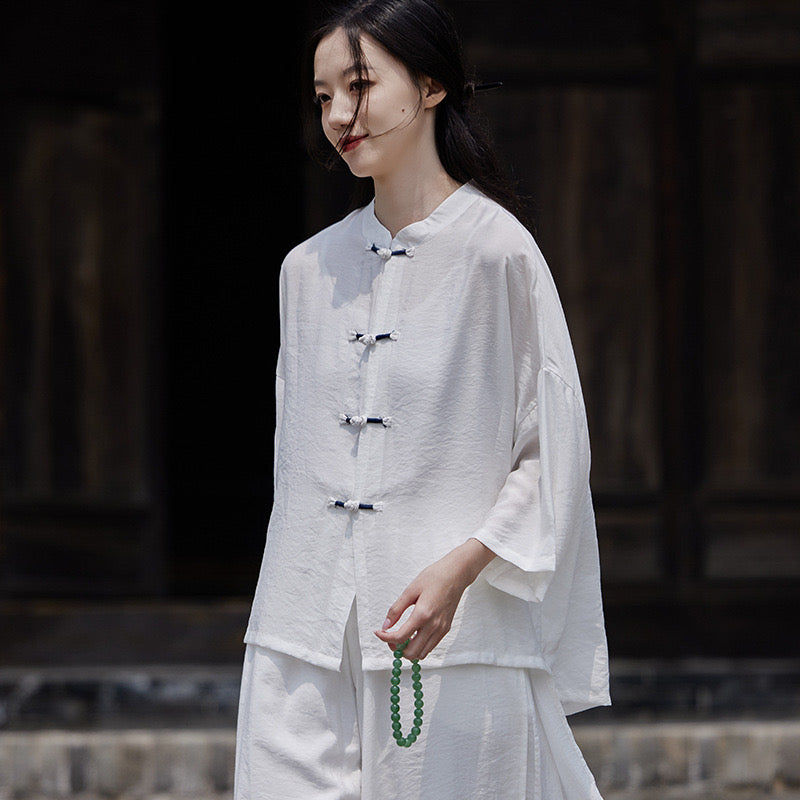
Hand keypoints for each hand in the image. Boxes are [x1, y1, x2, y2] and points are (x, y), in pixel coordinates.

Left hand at [373, 538, 494, 660]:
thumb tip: (386, 625)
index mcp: (423, 614)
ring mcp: (441, 629)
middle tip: (391, 637)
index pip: (400, 637)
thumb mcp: (410, 590)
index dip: (385, 638)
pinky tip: (413, 634)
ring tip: (402, 637)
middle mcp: (434, 626)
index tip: (379, 632)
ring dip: (409, 650)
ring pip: (422, 654)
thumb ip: (396, 609)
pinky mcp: (446, 629)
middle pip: (411, 653)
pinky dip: (419, 646)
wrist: (456, 574)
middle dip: (397, 648)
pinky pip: (430, 647)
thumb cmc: (434, 578)